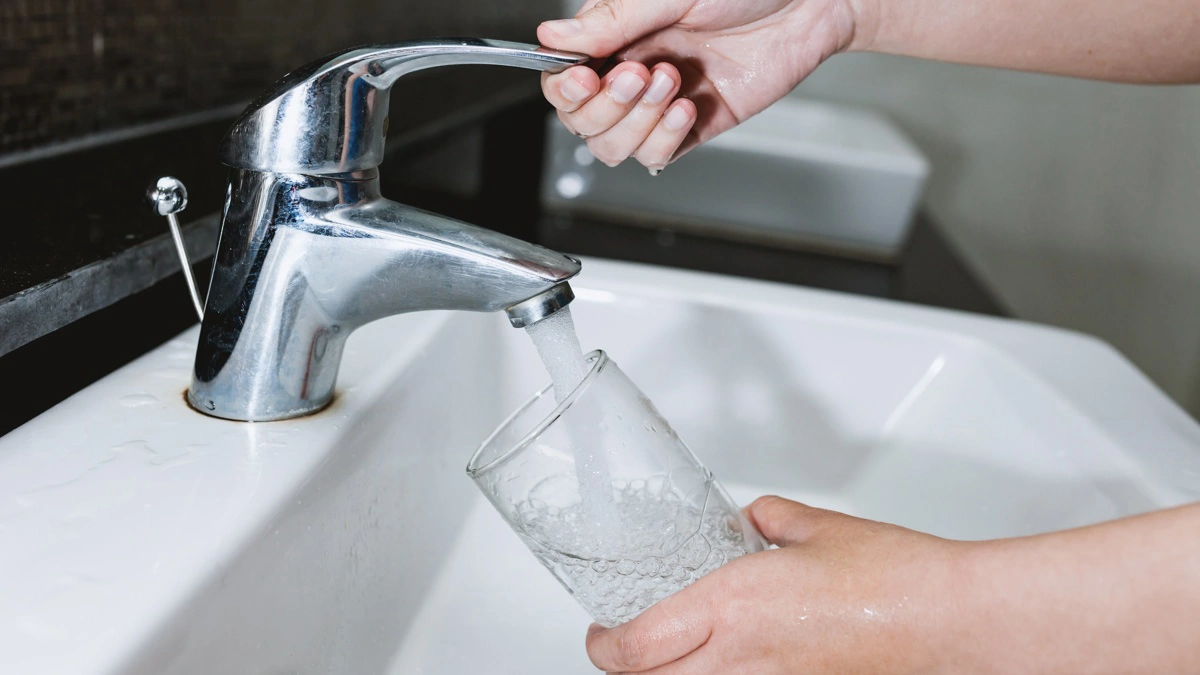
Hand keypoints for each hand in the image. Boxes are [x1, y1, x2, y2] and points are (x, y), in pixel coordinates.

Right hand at [537, 0, 865, 170]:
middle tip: (640, 73)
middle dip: (606, 104)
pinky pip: (655, 156)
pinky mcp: (691, 126)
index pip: (563, 76)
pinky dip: (664, 139)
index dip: (564, 87)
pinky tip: (686, 107)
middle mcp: (631, 69)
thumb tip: (553, 36)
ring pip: (612, 145)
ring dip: (636, 121)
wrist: (810, 2)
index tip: (582, 77)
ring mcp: (659, 103)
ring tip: (670, 82)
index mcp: (617, 33)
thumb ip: (612, 19)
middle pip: (582, 119)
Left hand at [584, 496, 964, 672]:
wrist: (952, 622)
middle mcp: (742, 658)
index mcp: (734, 604)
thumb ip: (769, 520)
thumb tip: (752, 521)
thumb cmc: (895, 578)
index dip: (603, 644)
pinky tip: (736, 659)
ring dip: (673, 674)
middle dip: (629, 665)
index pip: (634, 647)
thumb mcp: (817, 528)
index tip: (602, 631)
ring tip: (682, 648)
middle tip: (630, 641)